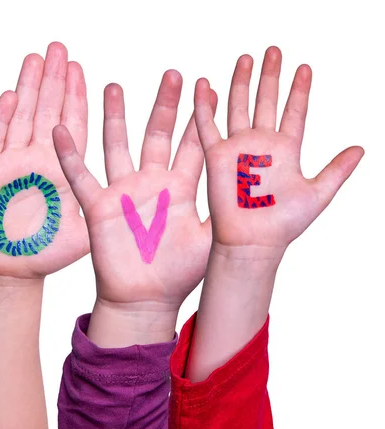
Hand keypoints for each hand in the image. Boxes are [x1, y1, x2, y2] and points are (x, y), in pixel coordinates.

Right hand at [0, 43, 88, 279]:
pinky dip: (0, 117)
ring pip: (21, 118)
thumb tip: (134, 197)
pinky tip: (9, 93)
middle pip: (47, 112)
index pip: (72, 126)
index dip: (76, 97)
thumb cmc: (46, 254)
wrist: (10, 271)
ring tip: (36, 58)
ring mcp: (11, 164)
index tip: (80, 69)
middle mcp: (38, 161)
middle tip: (60, 48)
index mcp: (63, 171)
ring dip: (28, 88)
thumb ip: (101, 210)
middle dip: (53, 80)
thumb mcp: (84, 233)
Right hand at [53, 71, 214, 344]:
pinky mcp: (100, 207)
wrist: (145, 299)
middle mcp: (153, 183)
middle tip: (173, 75)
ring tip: (113, 87)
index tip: (210, 88)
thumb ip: (227, 210)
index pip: (193, 145)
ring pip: (118, 145)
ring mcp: (125, 192)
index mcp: (181, 189)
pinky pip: (82, 177)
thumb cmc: (179, 274)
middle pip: (158, 135)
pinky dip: (70, 156)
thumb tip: (257, 190)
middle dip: (165, 105)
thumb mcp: (211, 239)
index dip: (201, 118)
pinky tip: (61, 130)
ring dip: (115, 117)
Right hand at [195, 46, 363, 258]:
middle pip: (266, 101)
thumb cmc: (283, 224)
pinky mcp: (217, 156)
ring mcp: (238, 148)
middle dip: (270, 76)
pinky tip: (204, 85)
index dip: (300, 91)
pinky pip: (208, 126)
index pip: (294, 112)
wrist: (252, 241)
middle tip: (274, 51)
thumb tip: (361, 149)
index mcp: (286, 150)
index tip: (305, 69)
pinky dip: (204, 106)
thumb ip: (337, 169)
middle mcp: (262, 145)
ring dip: (241, 82)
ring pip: (238, 107)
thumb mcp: (319, 193)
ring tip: (246, 58)